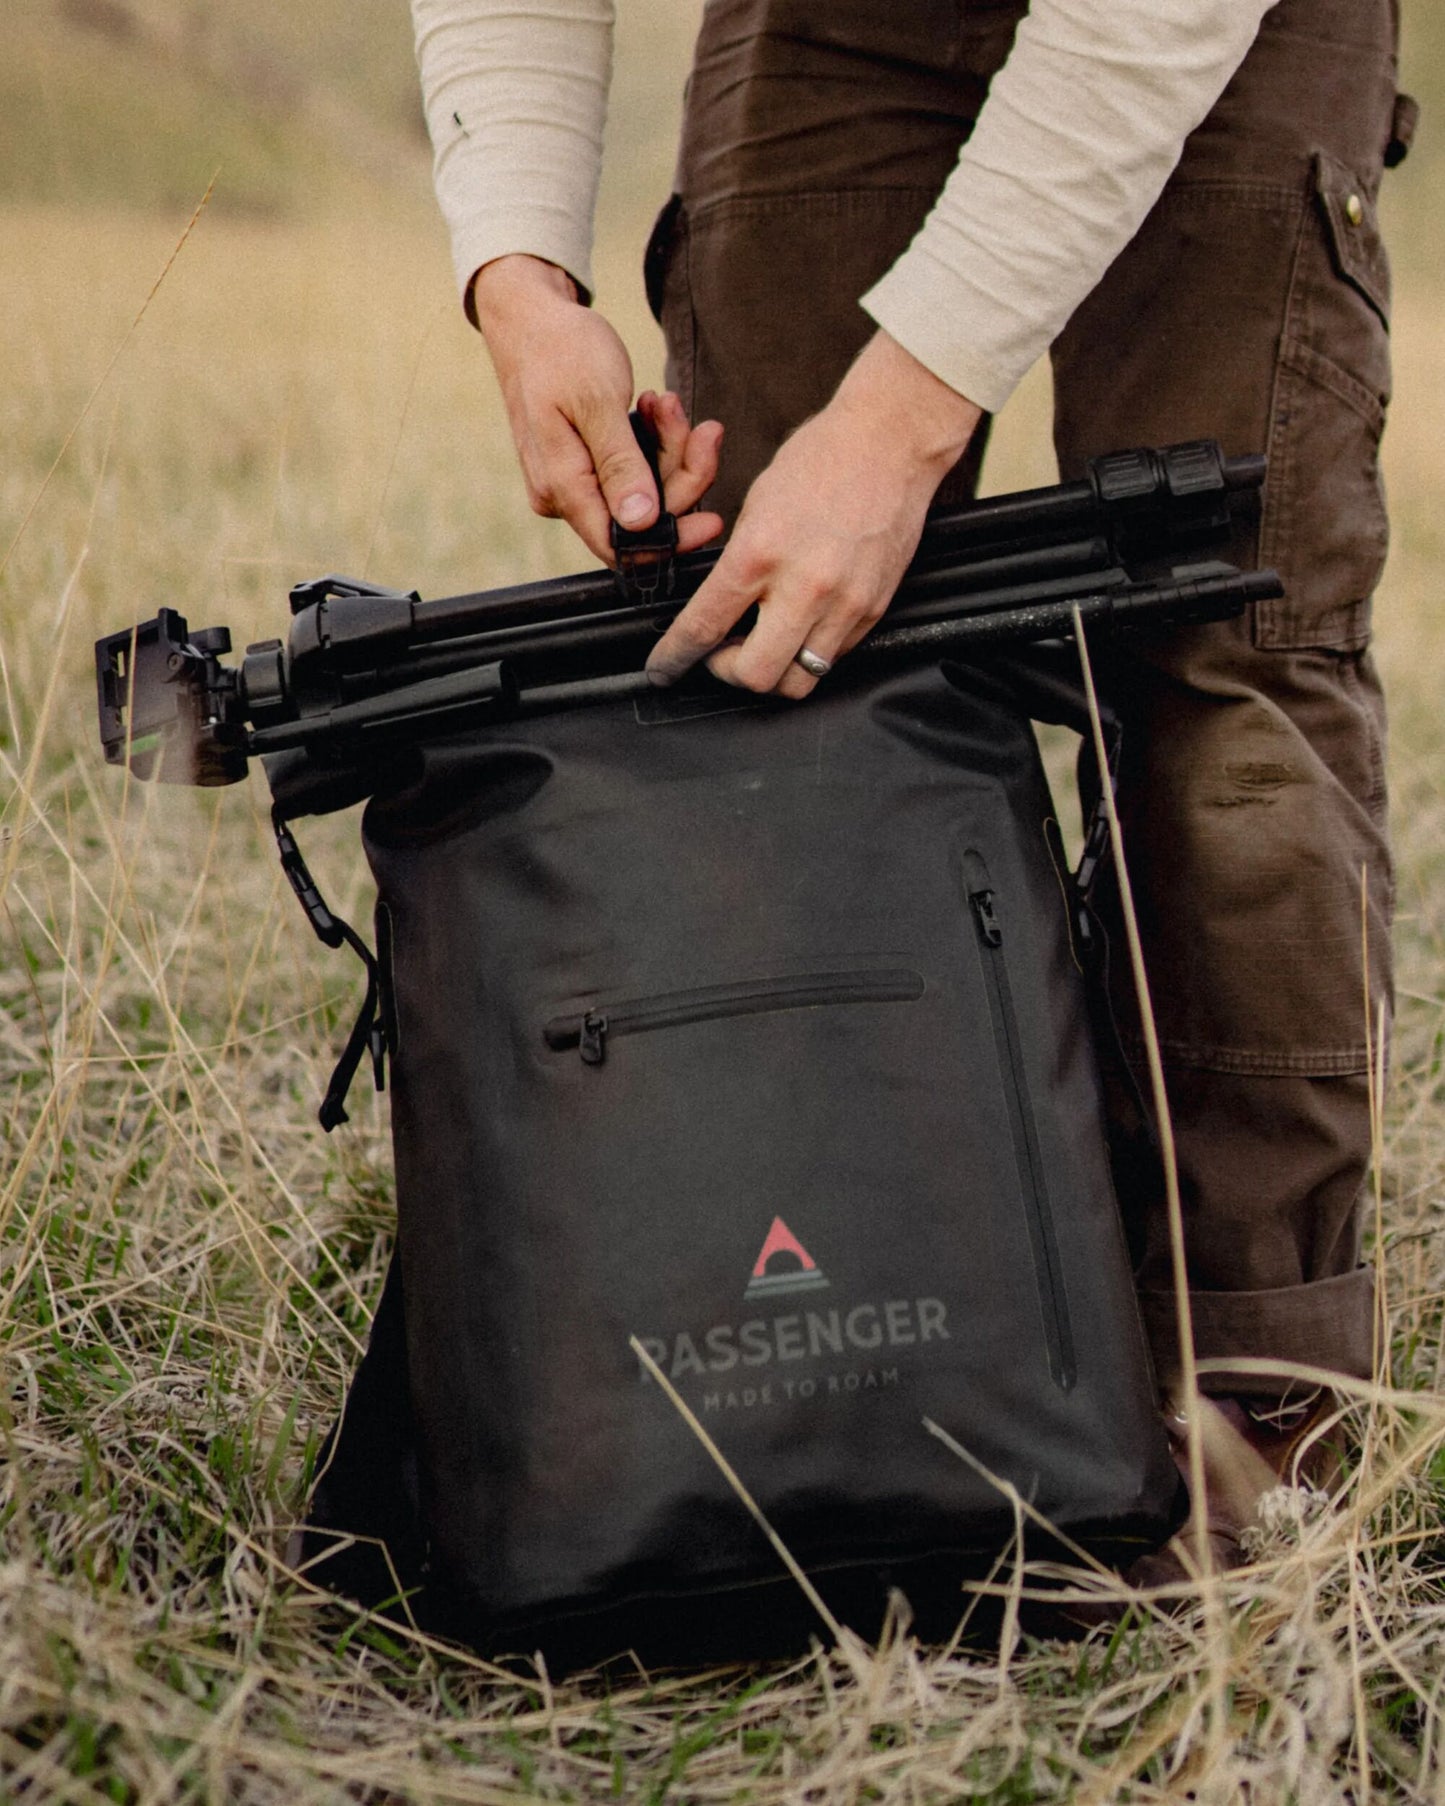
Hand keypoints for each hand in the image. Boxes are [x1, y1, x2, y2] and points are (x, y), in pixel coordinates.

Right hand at [470, 255, 723, 563]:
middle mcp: (563, 493)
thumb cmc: (559, 348)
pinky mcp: (586, 464)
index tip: (714, 519)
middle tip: (701, 428)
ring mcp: (574, 480)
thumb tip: (640, 523)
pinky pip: (633, 469)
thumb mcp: (597, 400)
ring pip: (643, 489)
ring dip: (669, 448)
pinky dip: (653, 441)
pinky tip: (652, 407)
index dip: (670, 539)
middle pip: (641, 517)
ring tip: (665, 402)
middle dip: (680, 473)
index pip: (620, 544)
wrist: (530, 316)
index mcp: (561, 486)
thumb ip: (620, 465)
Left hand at [645, 332, 981, 697]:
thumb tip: (717, 607)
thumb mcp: (756, 503)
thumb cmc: (823, 459)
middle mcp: (803, 587)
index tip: (664, 668)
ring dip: (773, 671)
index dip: (675, 658)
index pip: (704, 627)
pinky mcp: (873, 610)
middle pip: (755, 675)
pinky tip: (802, 625)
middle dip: (728, 673)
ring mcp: (844, 604)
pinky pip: (833, 657)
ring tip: (765, 644)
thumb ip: (738, 562)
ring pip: (799, 680)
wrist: (891, 441)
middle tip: (723, 654)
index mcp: (760, 554)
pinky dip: (810, 651)